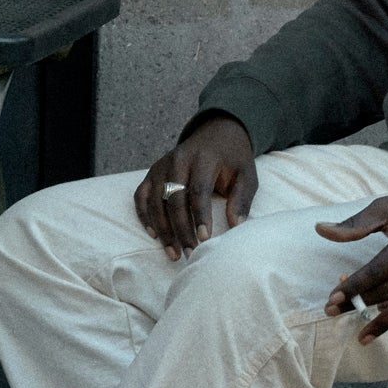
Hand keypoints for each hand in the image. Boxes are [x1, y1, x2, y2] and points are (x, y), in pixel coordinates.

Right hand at [137, 114, 256, 256]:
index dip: (200, 216)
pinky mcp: (152, 173)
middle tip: (189, 253)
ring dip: (163, 229)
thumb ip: (241, 198)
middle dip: (181, 229)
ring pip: (155, 201)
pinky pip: (140, 196)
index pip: (198, 189)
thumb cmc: (233, 159)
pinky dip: (144, 216)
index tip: (204, 239)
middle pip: (174, 198)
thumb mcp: (247, 174)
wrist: (216, 133)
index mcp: (203, 158)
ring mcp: (161, 166)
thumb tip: (235, 226)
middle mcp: (178, 160)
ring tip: (174, 253)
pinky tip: (154, 235)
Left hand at [316, 185, 387, 342]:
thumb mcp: (387, 208)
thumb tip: (320, 230)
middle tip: (333, 313)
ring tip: (361, 334)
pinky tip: (384, 316)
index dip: (353, 288)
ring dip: (382, 321)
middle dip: (359, 304)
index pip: (377, 272)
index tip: (331, 300)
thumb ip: (354, 224)